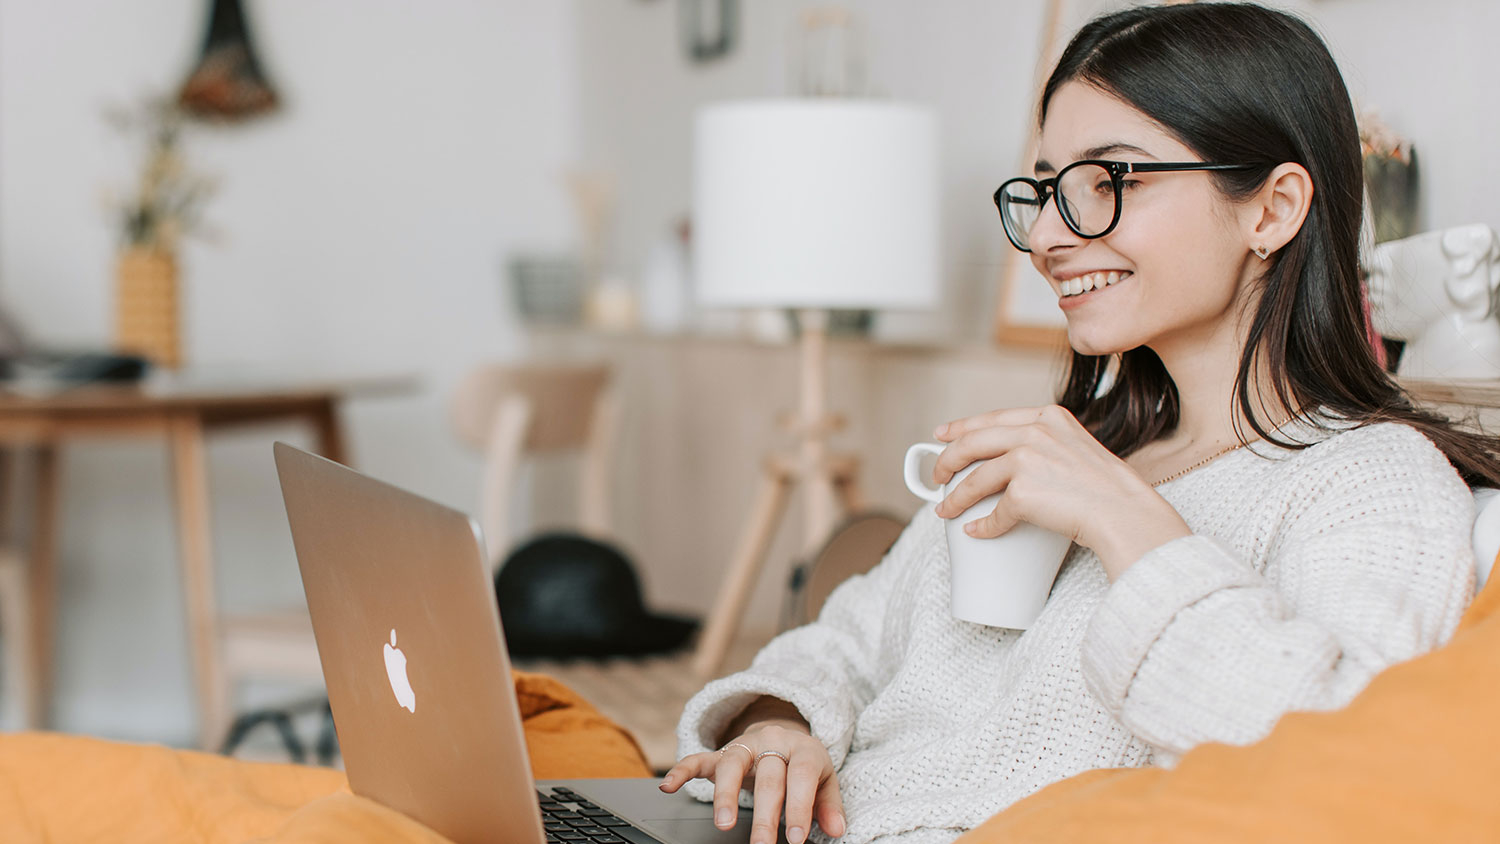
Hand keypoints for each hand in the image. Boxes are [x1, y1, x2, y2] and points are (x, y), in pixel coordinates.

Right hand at [659, 720, 845, 843]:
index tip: (796, 837)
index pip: (801, 775)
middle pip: (768, 775)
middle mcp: (772, 742)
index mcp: (802, 748)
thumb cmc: (804, 764)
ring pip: (732, 765)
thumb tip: (837, 829)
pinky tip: (669, 786)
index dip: (800, 806)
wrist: (784, 734)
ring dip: (726, 795)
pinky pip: (699, 758)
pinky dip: (682, 770)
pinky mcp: (722, 752)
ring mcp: (744, 746)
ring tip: (725, 824)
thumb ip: (829, 804)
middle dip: (766, 813)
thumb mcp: (824, 779)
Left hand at [932, 404, 1189, 578]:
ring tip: (945, 510)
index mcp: (1049, 417)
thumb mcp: (1078, 448)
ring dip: (955, 497)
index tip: (942, 435)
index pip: (993, 417)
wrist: (1126, 513)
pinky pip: (994, 513)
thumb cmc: (1109, 490)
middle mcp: (1036, 431)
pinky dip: (983, 525)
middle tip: (936, 475)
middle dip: (947, 460)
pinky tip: (976, 531)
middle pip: (973, 442)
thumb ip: (1048, 444)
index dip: (962, 426)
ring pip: (975, 478)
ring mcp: (1028, 459)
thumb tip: (1012, 460)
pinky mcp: (1023, 491)